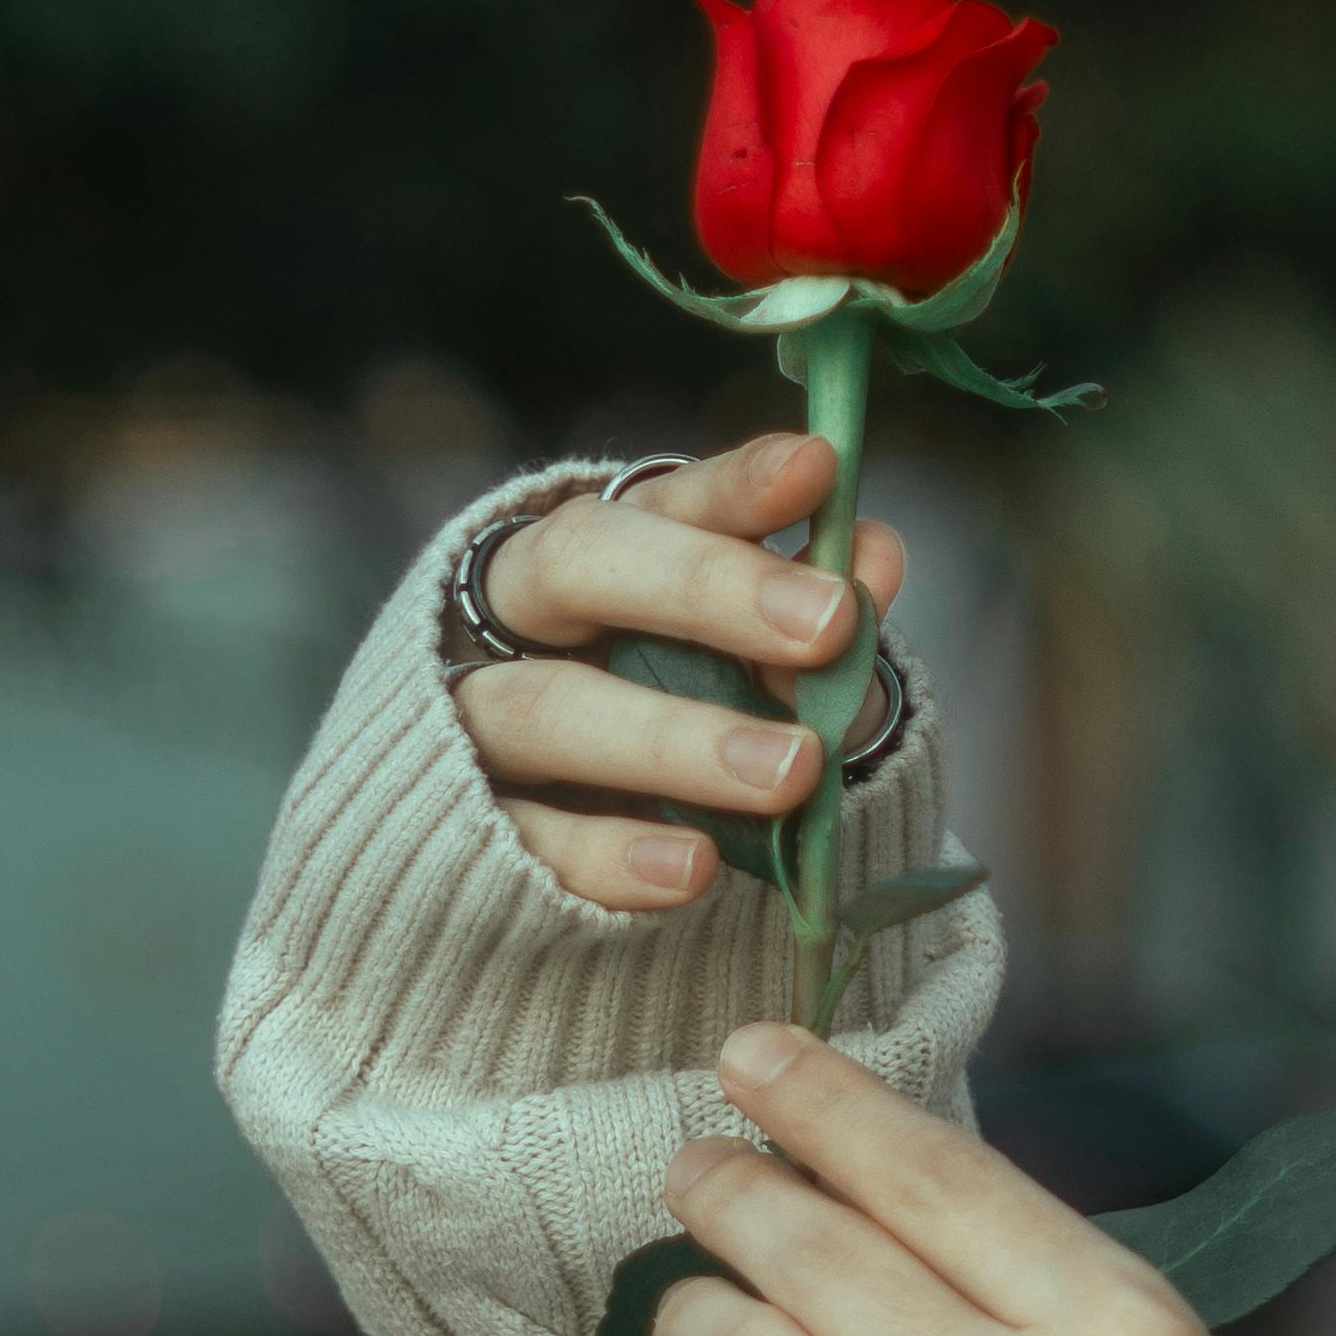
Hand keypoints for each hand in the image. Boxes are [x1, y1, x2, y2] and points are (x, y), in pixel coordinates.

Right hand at [452, 431, 912, 915]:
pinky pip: (528, 840)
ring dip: (674, 738)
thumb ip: (811, 619)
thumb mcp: (751, 667)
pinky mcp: (462, 832)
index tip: (820, 470)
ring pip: (548, 708)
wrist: (540, 848)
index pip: (660, 501)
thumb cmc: (671, 719)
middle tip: (828, 623)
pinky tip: (694, 865)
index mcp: (597, 553)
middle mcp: (520, 616)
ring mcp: (474, 720)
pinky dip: (611, 853)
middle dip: (705, 587)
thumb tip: (874, 557)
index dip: (737, 486)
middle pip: (578, 564)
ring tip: (793, 770)